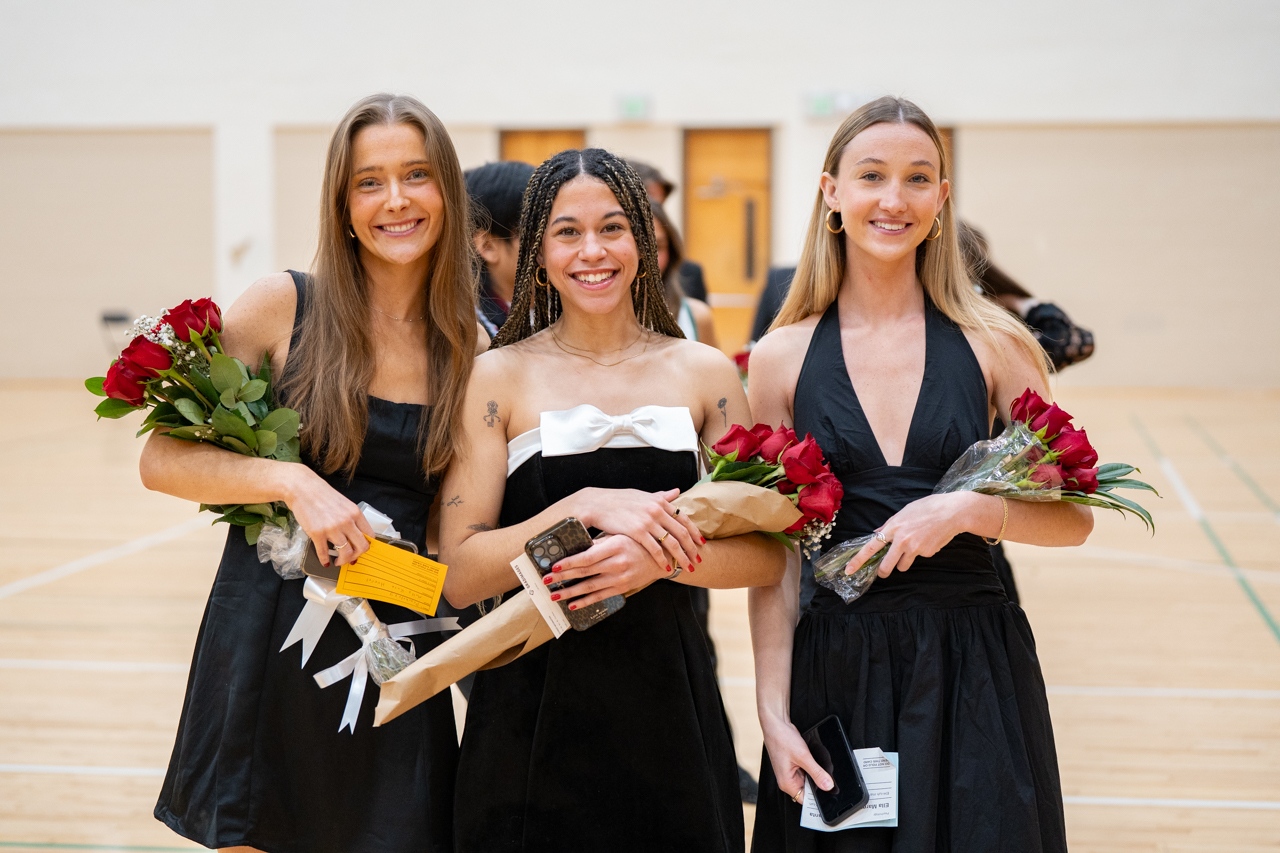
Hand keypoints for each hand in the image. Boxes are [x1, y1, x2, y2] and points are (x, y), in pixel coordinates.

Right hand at [283, 466, 376, 566]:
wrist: (302, 488)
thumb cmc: (321, 495)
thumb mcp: (344, 504)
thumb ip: (351, 519)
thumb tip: (355, 536)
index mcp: (355, 513)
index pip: (370, 535)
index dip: (366, 546)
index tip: (361, 550)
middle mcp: (346, 521)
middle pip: (361, 547)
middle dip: (356, 556)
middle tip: (351, 558)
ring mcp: (332, 528)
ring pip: (345, 552)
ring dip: (342, 561)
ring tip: (338, 561)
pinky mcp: (317, 534)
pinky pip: (324, 552)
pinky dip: (324, 560)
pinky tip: (324, 561)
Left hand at [543, 534, 671, 608]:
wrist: (662, 558)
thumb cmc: (637, 542)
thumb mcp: (619, 535)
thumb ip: (599, 542)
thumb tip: (574, 545)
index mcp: (615, 546)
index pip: (587, 556)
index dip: (569, 562)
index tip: (553, 565)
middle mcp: (617, 563)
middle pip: (585, 572)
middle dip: (563, 577)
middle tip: (546, 580)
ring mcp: (620, 578)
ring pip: (590, 587)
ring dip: (570, 592)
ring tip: (554, 595)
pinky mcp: (622, 588)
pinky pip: (600, 596)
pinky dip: (585, 601)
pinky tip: (572, 605)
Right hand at [575, 487, 702, 574]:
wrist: (598, 503)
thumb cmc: (619, 500)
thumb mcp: (643, 495)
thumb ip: (661, 496)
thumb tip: (676, 491)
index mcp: (660, 501)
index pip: (684, 518)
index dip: (694, 532)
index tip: (701, 543)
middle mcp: (657, 510)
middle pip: (681, 532)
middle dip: (692, 548)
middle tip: (699, 559)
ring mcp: (648, 521)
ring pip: (671, 542)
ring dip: (682, 557)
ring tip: (688, 567)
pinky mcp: (637, 531)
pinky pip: (654, 548)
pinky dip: (662, 559)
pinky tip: (666, 568)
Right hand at [762, 718, 832, 802]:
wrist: (776, 724)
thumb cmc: (782, 739)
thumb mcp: (803, 757)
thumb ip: (817, 773)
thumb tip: (828, 786)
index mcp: (787, 783)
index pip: (805, 801)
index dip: (817, 800)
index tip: (829, 795)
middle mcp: (788, 780)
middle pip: (808, 791)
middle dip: (818, 785)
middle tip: (825, 776)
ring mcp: (790, 773)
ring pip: (808, 780)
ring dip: (815, 775)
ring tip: (815, 764)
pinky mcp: (794, 765)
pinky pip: (806, 772)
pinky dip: (812, 768)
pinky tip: (813, 760)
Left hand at [844, 492, 980, 577]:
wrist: (953, 512)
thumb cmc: (928, 507)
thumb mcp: (905, 511)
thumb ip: (890, 524)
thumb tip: (877, 532)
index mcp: (893, 527)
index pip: (871, 547)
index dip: (858, 560)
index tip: (849, 570)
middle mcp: (902, 540)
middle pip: (886, 566)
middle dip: (883, 571)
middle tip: (884, 571)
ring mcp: (915, 548)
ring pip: (903, 566)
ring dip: (904, 561)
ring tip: (914, 545)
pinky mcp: (927, 553)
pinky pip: (919, 557)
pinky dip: (922, 551)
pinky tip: (929, 539)